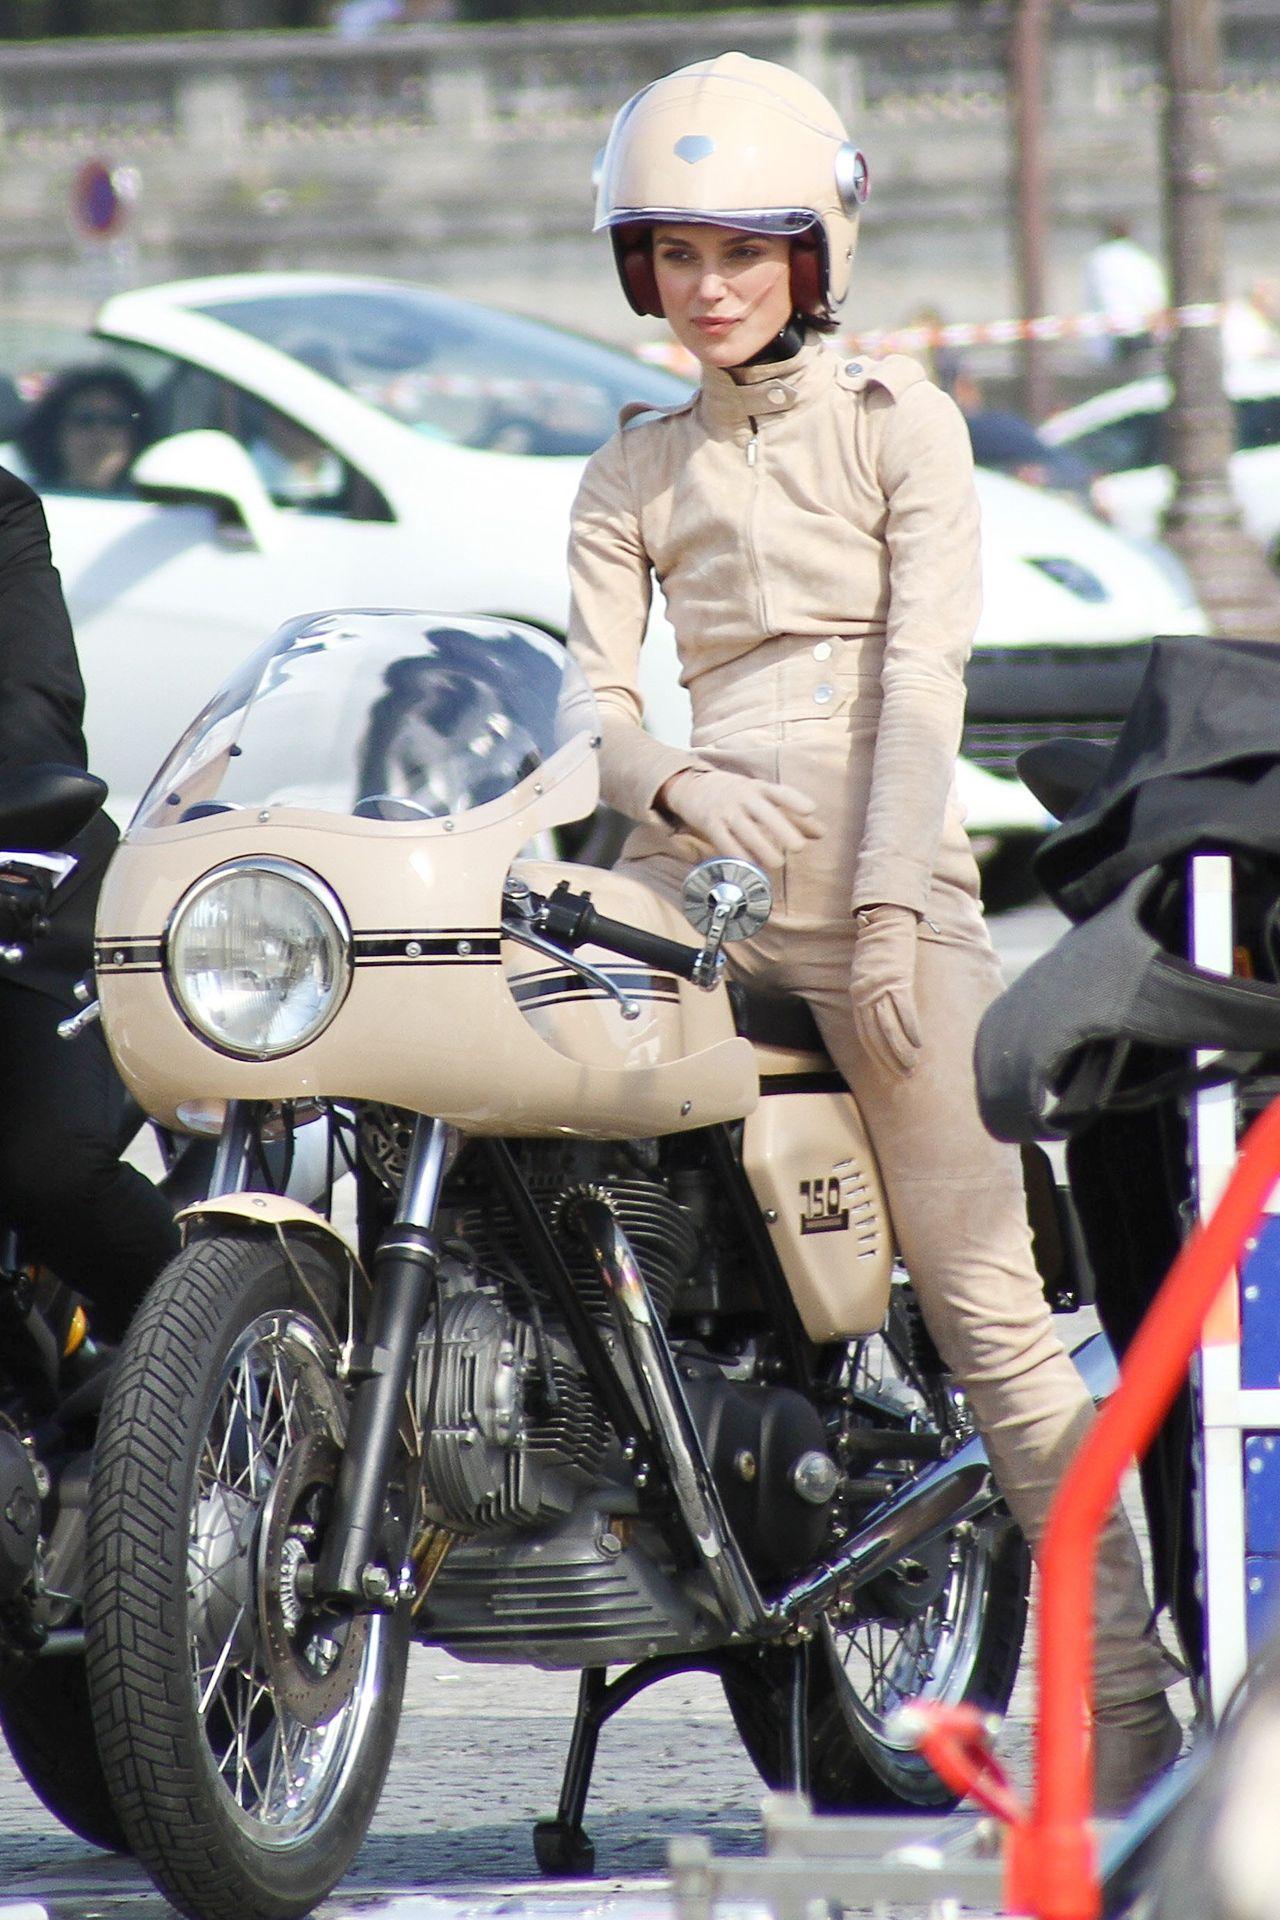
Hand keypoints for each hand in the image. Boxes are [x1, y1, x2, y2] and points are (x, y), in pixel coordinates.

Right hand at [659, 769, 821, 869]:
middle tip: (798, 847)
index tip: (811, 809)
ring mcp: (726, 811)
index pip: (779, 792)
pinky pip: (725, 842)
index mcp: (759, 788)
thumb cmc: (737, 795)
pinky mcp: (710, 825)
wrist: (692, 786)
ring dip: (761, 848)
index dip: (794, 800)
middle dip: (781, 829)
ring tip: (778, 863)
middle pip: (764, 813)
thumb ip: (793, 815)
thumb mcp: (763, 797)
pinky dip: (738, 856)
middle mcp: (743, 797)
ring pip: (745, 830)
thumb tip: (823, 833)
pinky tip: (750, 866)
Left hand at [850, 904, 922, 1076]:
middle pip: (875, 1036)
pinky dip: (910, 1029)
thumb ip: (875, 995)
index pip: (865, 1035)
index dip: (876, 1056)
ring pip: (888, 1028)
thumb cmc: (880, 949)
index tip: (887, 1073)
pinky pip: (903, 1010)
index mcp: (858, 997)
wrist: (883, 922)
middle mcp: (865, 996)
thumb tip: (885, 1016)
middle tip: (902, 1078)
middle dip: (888, 1060)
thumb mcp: (871, 975)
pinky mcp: (896, 981)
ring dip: (900, 1051)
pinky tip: (918, 1044)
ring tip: (911, 1068)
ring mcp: (880, 989)